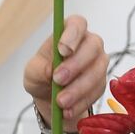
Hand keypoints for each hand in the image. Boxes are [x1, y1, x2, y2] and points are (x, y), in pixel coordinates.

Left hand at [23, 15, 107, 130]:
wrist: (52, 100)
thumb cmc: (42, 77)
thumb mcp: (32, 73)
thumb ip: (38, 69)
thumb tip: (50, 70)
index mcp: (70, 32)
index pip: (78, 24)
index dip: (72, 35)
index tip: (62, 51)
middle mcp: (89, 44)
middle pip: (93, 46)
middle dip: (75, 65)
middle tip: (58, 80)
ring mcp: (99, 63)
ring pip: (96, 72)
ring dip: (77, 88)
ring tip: (60, 102)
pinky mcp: (102, 83)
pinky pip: (96, 91)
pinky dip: (80, 102)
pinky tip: (67, 110)